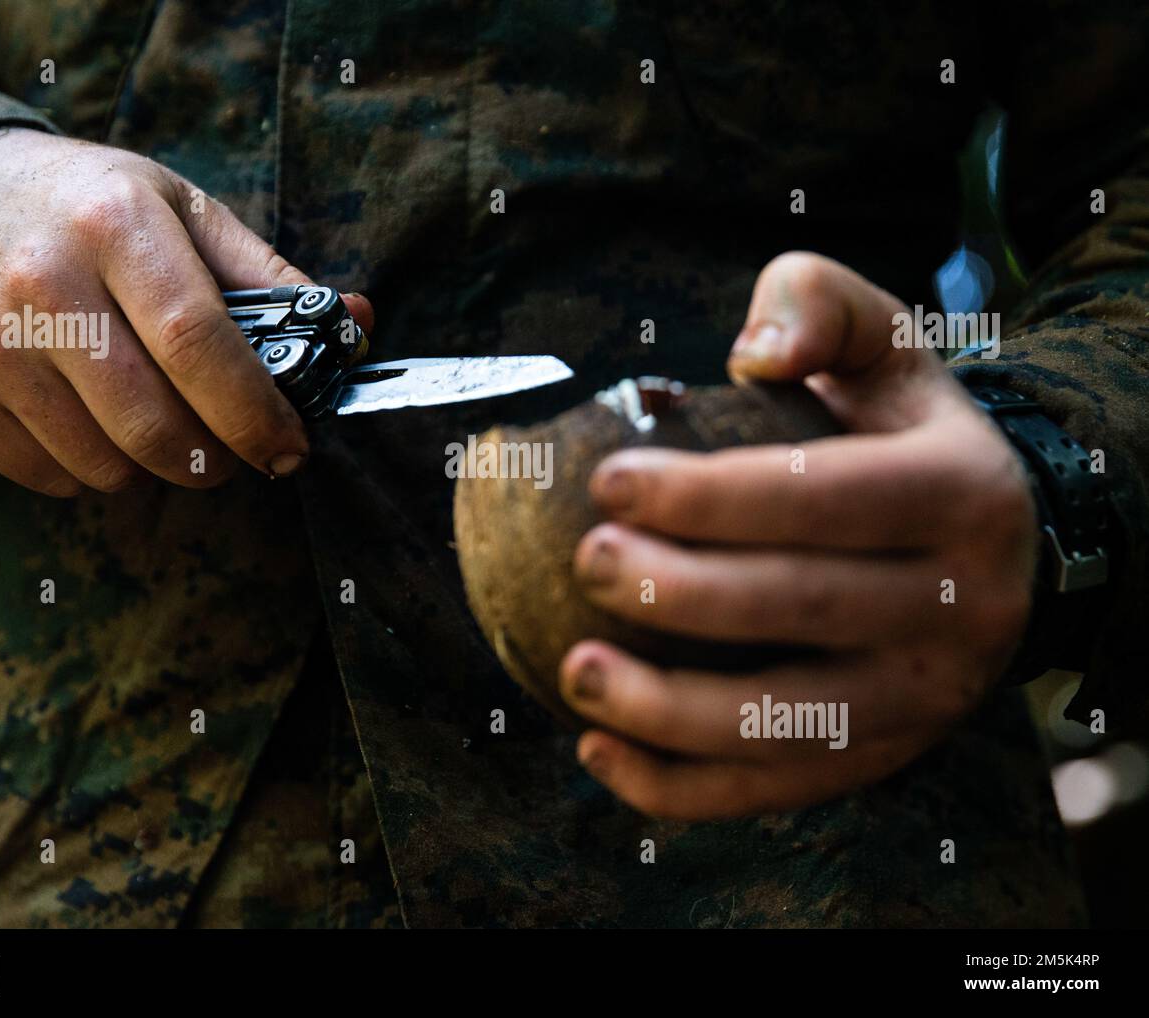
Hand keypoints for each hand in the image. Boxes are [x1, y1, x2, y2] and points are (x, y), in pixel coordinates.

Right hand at [0, 127, 372, 494]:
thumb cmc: (86, 207)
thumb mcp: (180, 209)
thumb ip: (270, 275)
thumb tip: (359, 324)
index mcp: (116, 224)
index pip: (200, 343)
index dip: (256, 413)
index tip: (289, 449)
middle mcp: (44, 282)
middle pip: (156, 424)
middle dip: (215, 460)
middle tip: (231, 450)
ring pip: (108, 465)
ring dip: (157, 468)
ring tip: (159, 422)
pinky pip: (54, 477)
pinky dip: (93, 470)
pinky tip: (95, 420)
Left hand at [559, 252, 1037, 818]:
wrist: (998, 544)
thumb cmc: (902, 434)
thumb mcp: (887, 344)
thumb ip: (820, 307)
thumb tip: (754, 353)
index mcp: (961, 492)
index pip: (823, 497)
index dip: (710, 496)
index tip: (606, 481)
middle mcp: (961, 606)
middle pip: (804, 610)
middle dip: (681, 594)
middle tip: (585, 560)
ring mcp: (926, 699)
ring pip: (791, 723)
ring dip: (669, 712)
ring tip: (574, 674)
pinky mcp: (885, 758)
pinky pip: (779, 787)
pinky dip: (683, 787)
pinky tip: (598, 753)